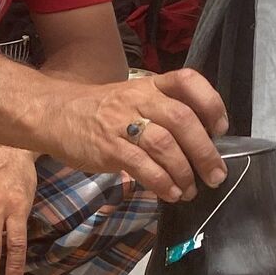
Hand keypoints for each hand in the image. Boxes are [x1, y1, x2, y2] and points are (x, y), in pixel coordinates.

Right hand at [36, 69, 230, 200]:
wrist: (55, 114)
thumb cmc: (101, 112)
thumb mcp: (134, 100)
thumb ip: (165, 115)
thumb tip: (202, 146)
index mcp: (150, 85)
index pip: (187, 81)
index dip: (210, 103)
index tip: (220, 128)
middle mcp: (139, 99)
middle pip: (183, 119)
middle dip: (205, 152)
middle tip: (215, 176)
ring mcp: (122, 122)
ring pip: (165, 145)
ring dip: (184, 172)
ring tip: (190, 190)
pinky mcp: (108, 147)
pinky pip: (143, 165)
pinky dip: (162, 183)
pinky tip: (170, 193)